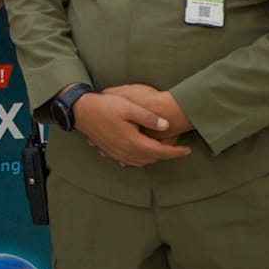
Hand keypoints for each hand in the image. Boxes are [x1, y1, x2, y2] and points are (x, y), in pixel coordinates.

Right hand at [72, 93, 191, 167]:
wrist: (81, 111)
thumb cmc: (104, 106)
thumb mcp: (128, 106)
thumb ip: (148, 117)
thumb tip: (166, 125)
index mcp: (133, 142)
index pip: (160, 152)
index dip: (176, 152)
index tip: (188, 150)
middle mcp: (126, 152)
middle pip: (152, 158)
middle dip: (165, 154)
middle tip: (176, 144)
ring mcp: (116, 154)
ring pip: (141, 162)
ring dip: (153, 156)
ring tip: (161, 147)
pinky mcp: (110, 152)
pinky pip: (129, 161)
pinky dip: (139, 158)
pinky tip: (140, 151)